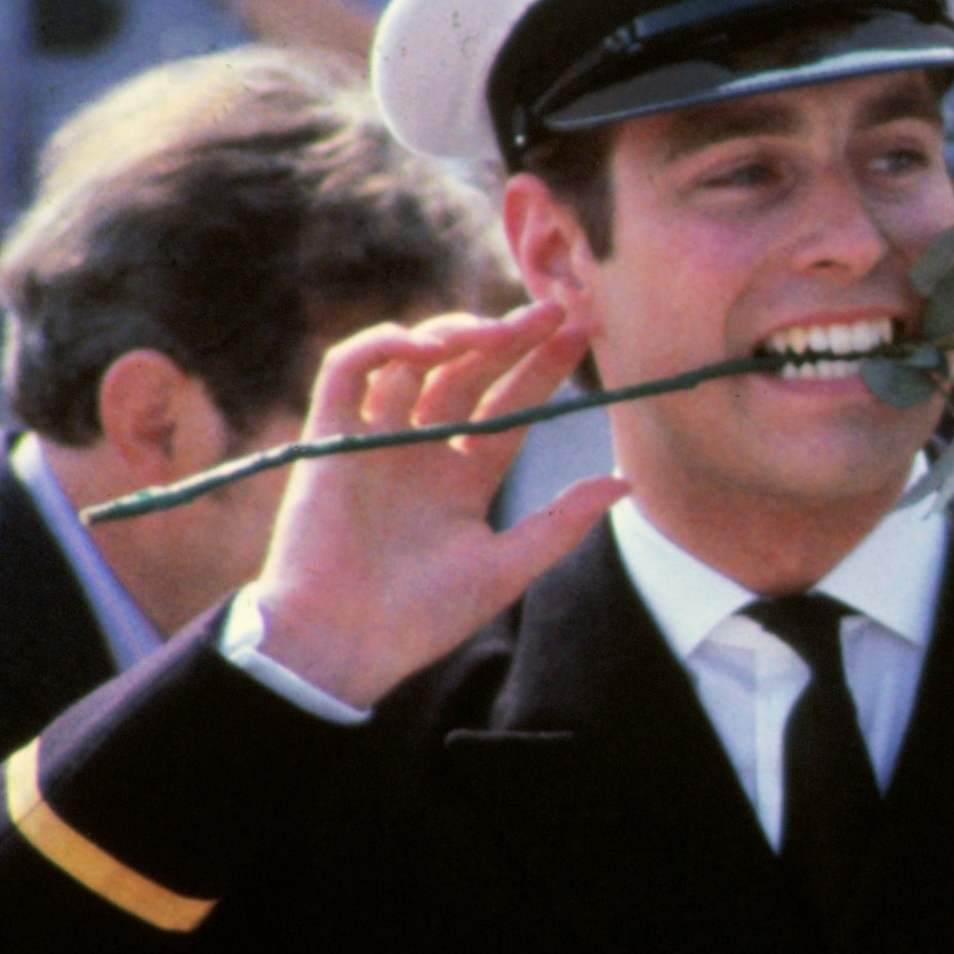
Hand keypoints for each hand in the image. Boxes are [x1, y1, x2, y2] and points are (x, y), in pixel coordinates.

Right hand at [245, 307, 627, 709]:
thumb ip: (563, 522)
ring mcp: (376, 440)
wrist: (342, 644)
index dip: (543, 370)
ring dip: (453, 335)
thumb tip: (625, 481)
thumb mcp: (507, 567)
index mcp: (465, 478)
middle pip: (470, 375)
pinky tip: (426, 345)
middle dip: (511, 338)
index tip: (581, 333)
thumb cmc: (424, 617)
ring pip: (413, 363)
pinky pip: (347, 371)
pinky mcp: (329, 438)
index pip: (511, 408)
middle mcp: (422, 451)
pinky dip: (381, 345)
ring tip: (496, 330)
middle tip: (554, 310)